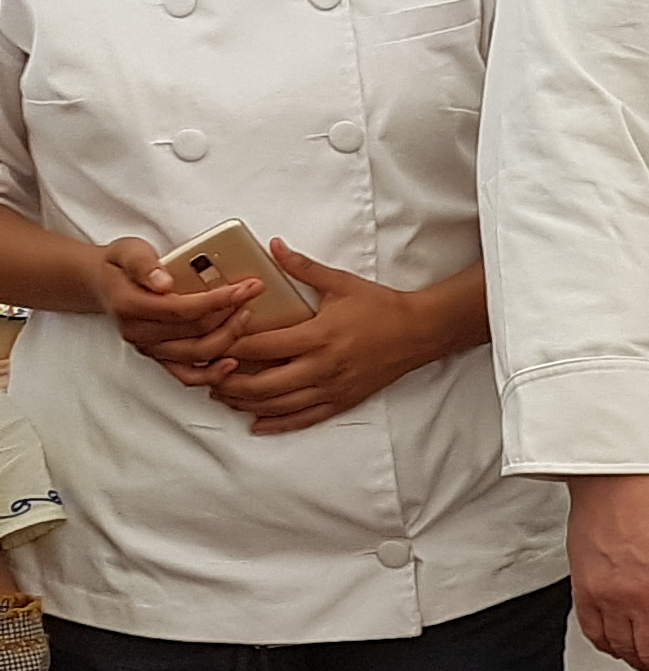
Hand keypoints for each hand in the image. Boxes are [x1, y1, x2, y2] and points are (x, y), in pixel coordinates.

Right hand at [92, 235, 257, 388]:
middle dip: (229, 313)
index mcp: (129, 305)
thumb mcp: (127, 251)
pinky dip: (210, 374)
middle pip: (194, 331)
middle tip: (253, 294)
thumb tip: (164, 282)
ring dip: (228, 338)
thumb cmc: (121, 265)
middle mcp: (138, 332)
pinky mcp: (160, 357)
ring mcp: (149, 348)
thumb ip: (143, 264)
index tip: (244, 288)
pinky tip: (233, 363)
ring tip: (247, 316)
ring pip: (196, 354)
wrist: (106, 284)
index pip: (180, 308)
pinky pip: (186, 375)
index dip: (216, 300)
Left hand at [206, 244, 454, 433]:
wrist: (420, 332)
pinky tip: (257, 424)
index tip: (208, 343)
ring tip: (223, 395)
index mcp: (318, 336)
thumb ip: (302, 267)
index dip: (229, 347)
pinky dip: (277, 424)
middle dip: (227, 382)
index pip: (261, 347)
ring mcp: (332, 387)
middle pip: (261, 384)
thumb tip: (274, 246)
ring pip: (278, 406)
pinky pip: (304, 418)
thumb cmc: (381, 307)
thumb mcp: (341, 283)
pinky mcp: (342, 400)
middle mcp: (322, 367)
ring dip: (245, 403)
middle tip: (206, 374)